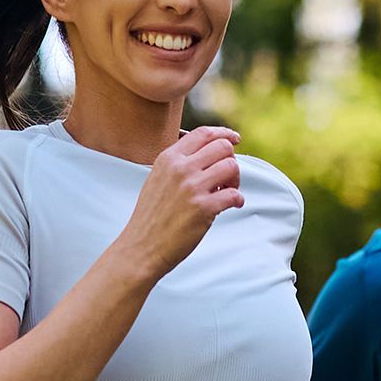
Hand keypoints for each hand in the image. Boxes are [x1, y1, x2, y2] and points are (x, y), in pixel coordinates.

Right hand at [120, 125, 242, 279]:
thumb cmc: (152, 216)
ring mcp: (192, 187)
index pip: (203, 133)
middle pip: (222, 147)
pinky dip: (238, 200)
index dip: (224, 134)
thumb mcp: (158, 179)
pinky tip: (232, 206)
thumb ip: (178, 164)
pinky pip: (234, 194)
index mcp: (169, 158)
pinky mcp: (203, 208)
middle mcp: (181, 168)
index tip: (235, 139)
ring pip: (232, 167)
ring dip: (235, 180)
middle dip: (231, 159)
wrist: (141, 247)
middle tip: (227, 178)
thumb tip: (208, 153)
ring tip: (227, 192)